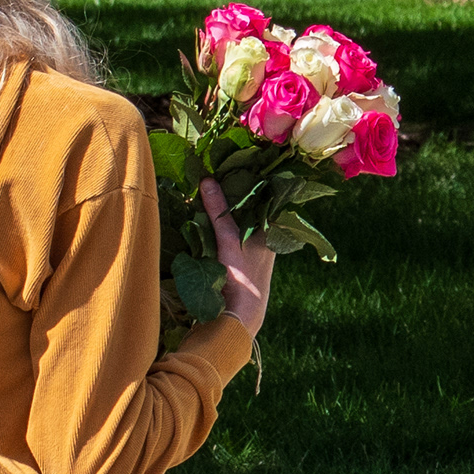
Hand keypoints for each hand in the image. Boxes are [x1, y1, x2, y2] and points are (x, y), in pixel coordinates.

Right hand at [201, 178, 274, 339]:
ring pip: (238, 216)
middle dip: (232, 188)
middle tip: (214, 166)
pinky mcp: (236, 253)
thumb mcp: (229, 240)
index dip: (249, 177)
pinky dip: (217, 218)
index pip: (262, 194)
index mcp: (271, 228)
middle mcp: (264, 234)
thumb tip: (207, 179)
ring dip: (224, 203)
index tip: (232, 158)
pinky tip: (203, 209)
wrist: (241, 314)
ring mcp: (251, 244)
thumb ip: (219, 211)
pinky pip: (228, 228)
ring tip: (206, 180)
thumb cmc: (242, 277)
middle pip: (248, 204)